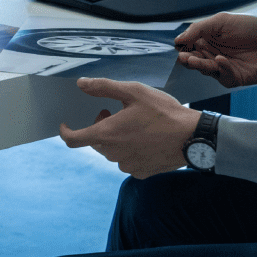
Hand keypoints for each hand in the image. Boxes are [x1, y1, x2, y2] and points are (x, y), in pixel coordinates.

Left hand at [59, 78, 200, 177]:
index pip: (74, 140)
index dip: (65, 132)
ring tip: (133, 124)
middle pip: (95, 142)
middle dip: (99, 127)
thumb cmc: (163, 112)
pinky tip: (145, 138)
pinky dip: (130, 150)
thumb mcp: (133, 91)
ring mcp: (127, 165)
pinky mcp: (141, 172)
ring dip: (115, 139)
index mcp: (107, 135)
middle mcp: (114, 154)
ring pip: (112, 152)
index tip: (65, 125)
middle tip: (113, 112)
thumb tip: (81, 84)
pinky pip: (127, 161)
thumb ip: (104, 87)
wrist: (191, 137)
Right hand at [174, 12, 256, 87]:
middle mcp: (213, 54)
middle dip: (188, 59)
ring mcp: (223, 67)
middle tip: (183, 57)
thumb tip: (178, 39)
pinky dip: (220, 69)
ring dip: (199, 65)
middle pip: (194, 60)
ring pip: (205, 70)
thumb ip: (199, 29)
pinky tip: (220, 60)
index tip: (178, 47)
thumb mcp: (222, 21)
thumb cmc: (250, 27)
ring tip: (193, 60)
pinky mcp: (234, 78)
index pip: (189, 46)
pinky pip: (223, 77)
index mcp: (208, 40)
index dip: (182, 47)